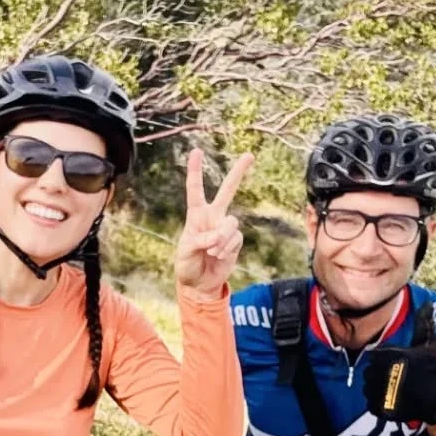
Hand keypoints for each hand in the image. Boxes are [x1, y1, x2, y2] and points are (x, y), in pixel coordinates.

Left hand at [175, 148, 251, 294]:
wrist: (200, 284)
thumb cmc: (187, 266)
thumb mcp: (185, 253)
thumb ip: (199, 241)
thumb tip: (217, 235)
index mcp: (196, 215)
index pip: (195, 189)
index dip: (195, 171)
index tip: (196, 151)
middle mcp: (213, 217)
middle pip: (228, 191)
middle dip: (238, 173)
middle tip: (250, 155)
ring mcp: (225, 228)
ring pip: (231, 222)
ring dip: (222, 238)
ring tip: (212, 252)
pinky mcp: (235, 241)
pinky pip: (235, 238)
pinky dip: (226, 248)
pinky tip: (218, 257)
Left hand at [363, 307, 435, 425]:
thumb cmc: (433, 369)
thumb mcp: (430, 344)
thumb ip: (424, 324)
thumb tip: (428, 303)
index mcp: (386, 355)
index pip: (374, 356)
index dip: (384, 360)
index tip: (395, 365)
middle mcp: (378, 373)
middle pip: (369, 372)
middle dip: (379, 374)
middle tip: (394, 378)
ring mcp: (377, 392)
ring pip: (368, 388)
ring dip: (377, 389)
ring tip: (393, 390)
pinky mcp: (378, 408)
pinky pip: (371, 404)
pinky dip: (378, 403)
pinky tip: (392, 401)